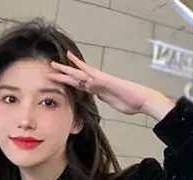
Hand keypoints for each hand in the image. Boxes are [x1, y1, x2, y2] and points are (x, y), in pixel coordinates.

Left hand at [50, 52, 172, 118]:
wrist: (142, 100)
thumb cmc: (131, 102)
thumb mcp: (113, 102)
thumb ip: (104, 98)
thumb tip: (99, 96)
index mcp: (99, 89)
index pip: (81, 84)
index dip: (69, 81)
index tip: (59, 80)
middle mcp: (99, 82)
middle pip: (77, 77)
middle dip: (63, 73)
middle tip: (50, 69)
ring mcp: (102, 80)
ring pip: (81, 73)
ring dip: (68, 69)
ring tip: (55, 65)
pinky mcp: (106, 81)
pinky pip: (92, 73)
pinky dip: (83, 68)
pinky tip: (74, 64)